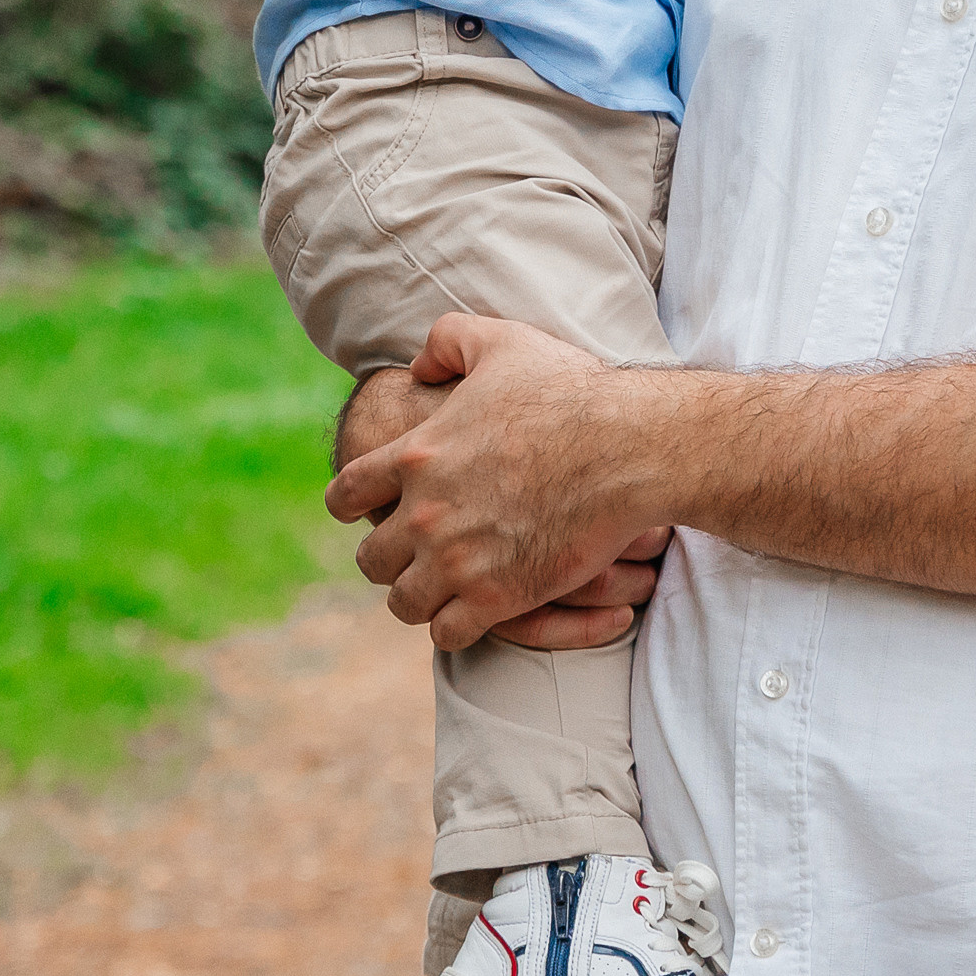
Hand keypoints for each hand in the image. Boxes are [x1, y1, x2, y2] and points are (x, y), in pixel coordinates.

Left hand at [324, 312, 663, 653]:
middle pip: (371, 559)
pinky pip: (446, 634)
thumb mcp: (501, 341)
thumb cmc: (571, 391)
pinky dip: (454, 626)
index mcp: (417, 455)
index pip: (346, 495)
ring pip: (404, 603)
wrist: (629, 447)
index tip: (363, 511)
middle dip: (388, 556)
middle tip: (413, 553)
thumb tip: (417, 368)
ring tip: (440, 588)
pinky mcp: (496, 596)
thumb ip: (446, 341)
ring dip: (419, 596)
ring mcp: (457, 560)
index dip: (350, 504)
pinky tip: (474, 610)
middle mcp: (425, 513)